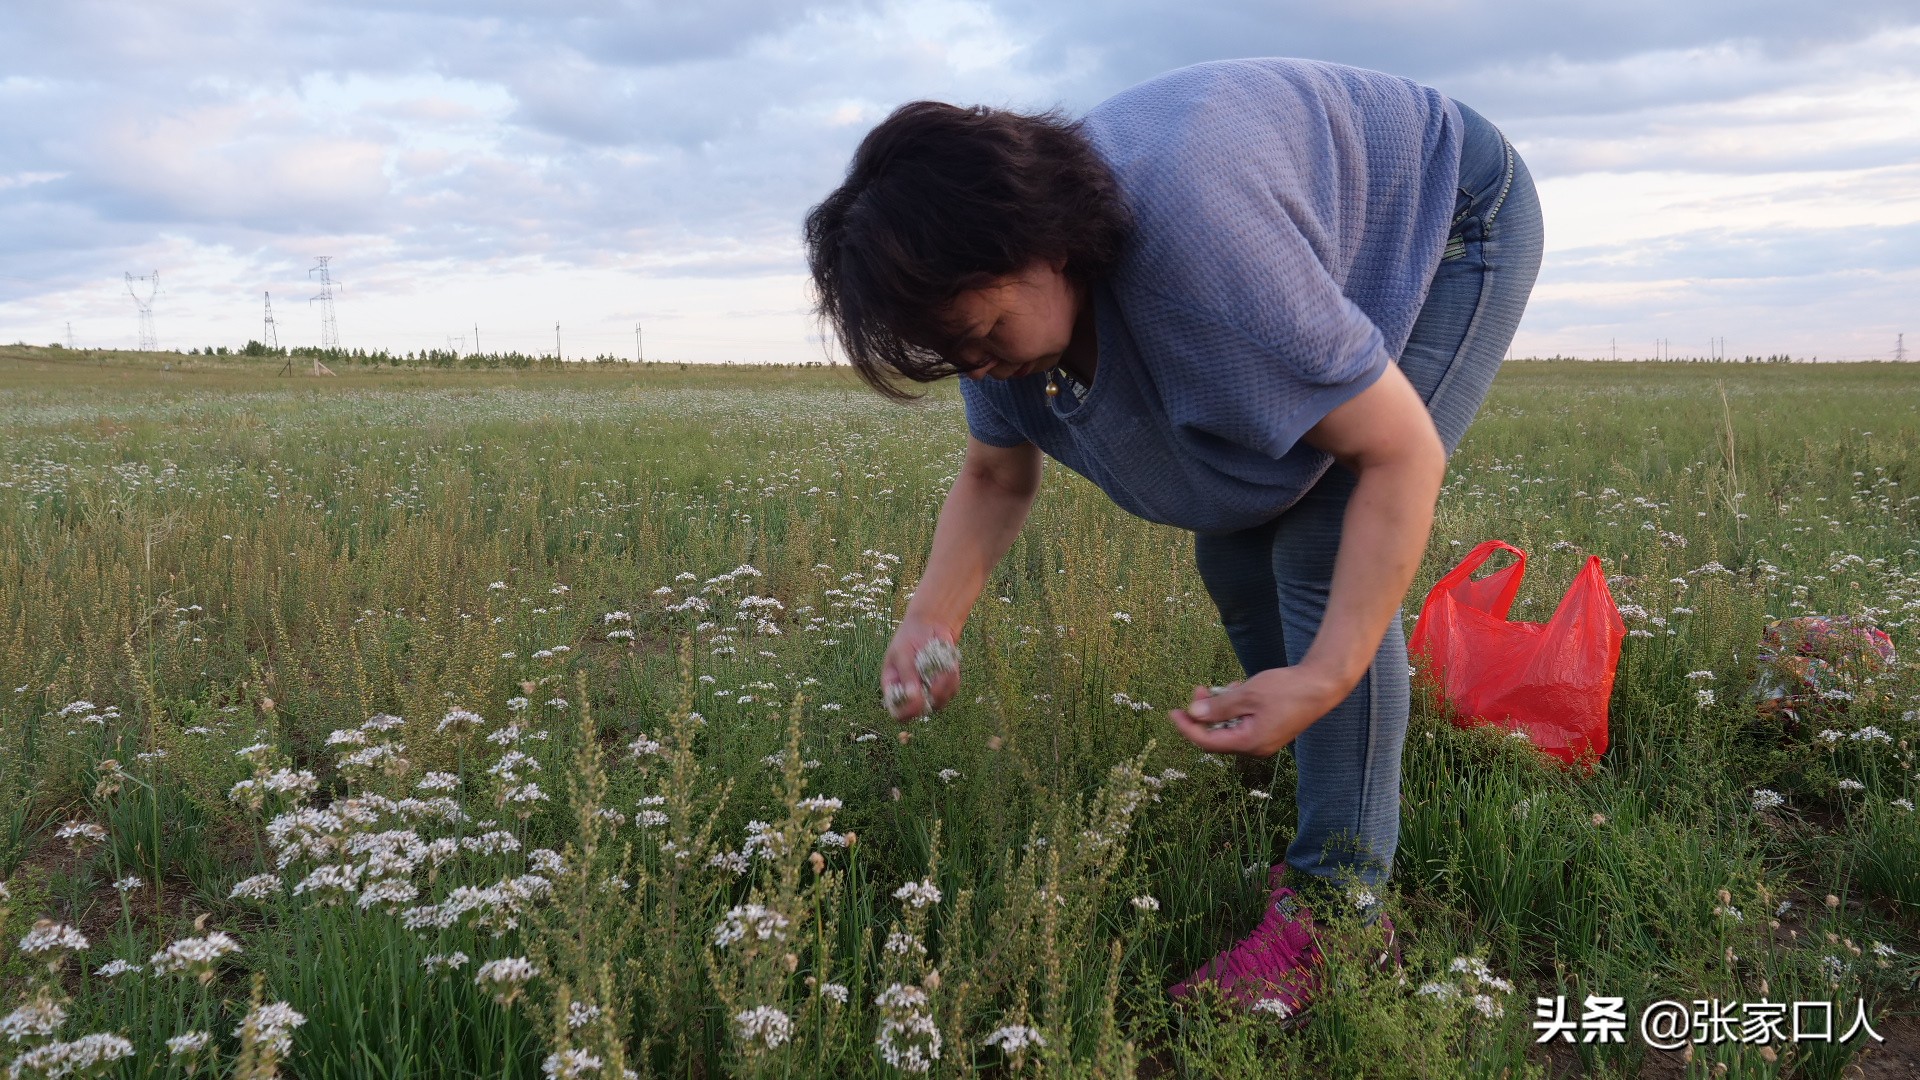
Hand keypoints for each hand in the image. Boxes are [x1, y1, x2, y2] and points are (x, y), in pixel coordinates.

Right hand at [881, 617, 959, 721]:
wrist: (930, 624)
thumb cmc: (910, 638)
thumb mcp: (902, 654)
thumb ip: (907, 676)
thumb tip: (912, 697)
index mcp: (894, 687)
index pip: (898, 711)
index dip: (907, 712)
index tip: (918, 702)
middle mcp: (911, 693)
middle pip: (921, 711)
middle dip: (930, 698)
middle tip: (936, 683)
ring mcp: (928, 690)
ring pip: (939, 703)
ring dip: (944, 688)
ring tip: (945, 669)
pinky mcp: (944, 685)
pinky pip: (951, 691)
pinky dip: (952, 680)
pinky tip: (950, 666)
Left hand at [1167, 665, 1350, 756]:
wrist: (1322, 685)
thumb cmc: (1286, 689)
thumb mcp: (1247, 694)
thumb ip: (1219, 707)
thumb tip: (1194, 714)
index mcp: (1249, 742)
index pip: (1207, 742)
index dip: (1187, 727)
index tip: (1173, 712)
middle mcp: (1256, 747)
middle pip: (1217, 736)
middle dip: (1204, 714)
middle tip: (1198, 689)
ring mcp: (1264, 740)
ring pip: (1230, 727)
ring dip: (1221, 708)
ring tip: (1223, 686)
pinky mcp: (1271, 730)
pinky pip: (1243, 723)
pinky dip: (1236, 708)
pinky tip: (1239, 689)